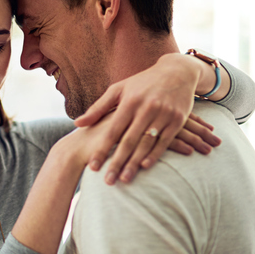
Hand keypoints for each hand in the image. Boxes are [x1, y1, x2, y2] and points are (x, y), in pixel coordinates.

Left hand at [73, 55, 220, 184]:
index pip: (112, 131)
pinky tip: (144, 167)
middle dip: (117, 162)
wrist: (177, 72)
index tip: (93, 166)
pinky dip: (155, 154)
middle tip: (108, 181)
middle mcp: (146, 109)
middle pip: (128, 141)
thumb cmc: (142, 82)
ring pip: (146, 144)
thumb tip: (77, 123)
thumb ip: (98, 108)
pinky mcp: (177, 120)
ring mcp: (163, 115)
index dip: (102, 150)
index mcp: (129, 102)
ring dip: (135, 163)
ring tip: (125, 179)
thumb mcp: (118, 90)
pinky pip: (165, 141)